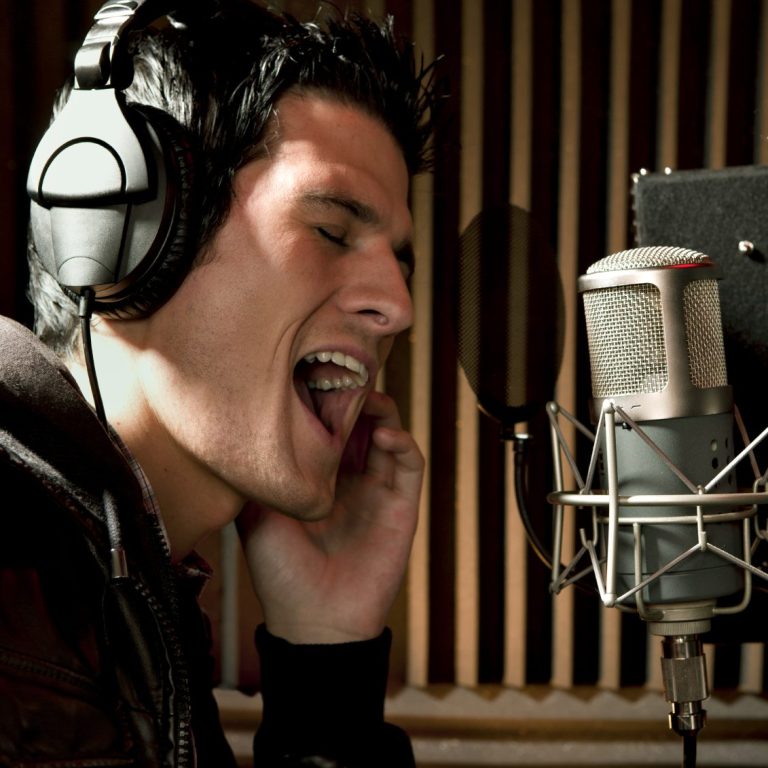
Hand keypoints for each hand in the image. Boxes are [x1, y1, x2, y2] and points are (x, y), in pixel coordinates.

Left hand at [236, 391, 423, 643]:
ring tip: (366, 399)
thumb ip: (258, 475)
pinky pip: (411, 465)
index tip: (312, 375)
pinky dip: (403, 442)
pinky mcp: (401, 506)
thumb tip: (242, 430)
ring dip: (381, 410)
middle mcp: (349, 478)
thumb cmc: (280, 572)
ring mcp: (377, 490)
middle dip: (353, 396)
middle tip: (342, 375)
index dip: (324, 400)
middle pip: (360, 422)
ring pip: (389, 433)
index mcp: (317, 478)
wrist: (313, 621)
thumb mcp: (255, 515)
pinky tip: (383, 435)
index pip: (327, 426)